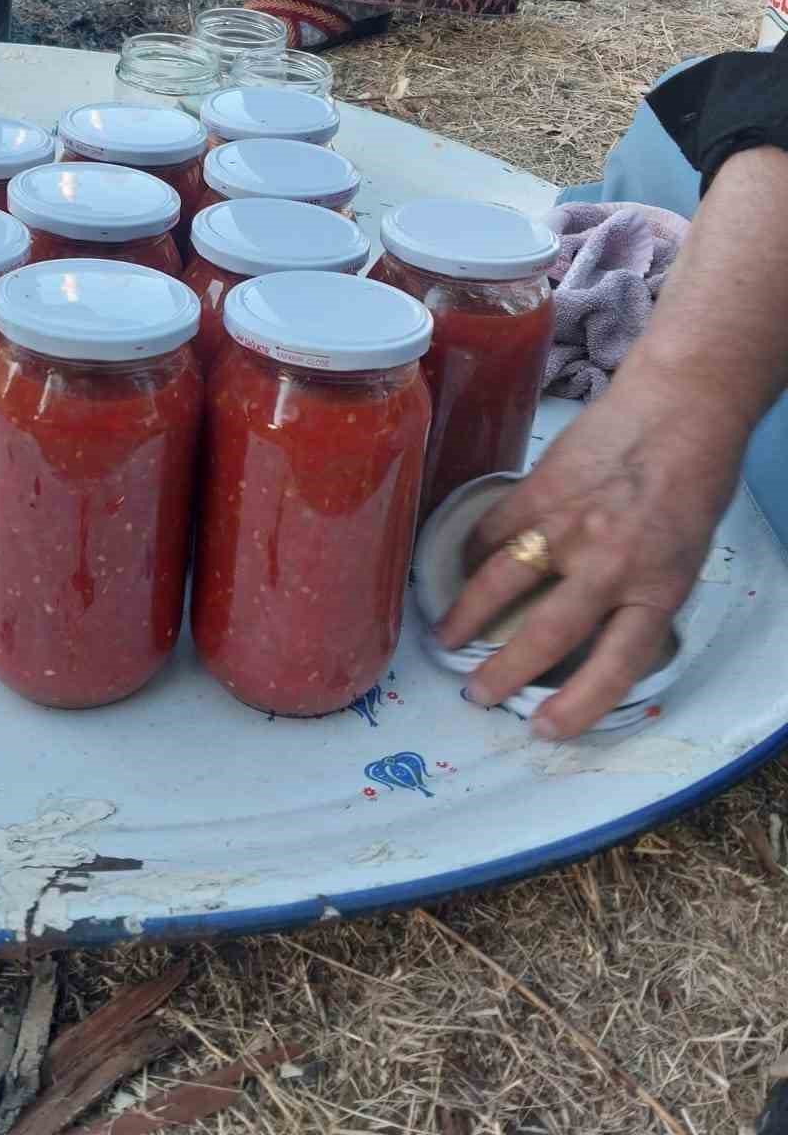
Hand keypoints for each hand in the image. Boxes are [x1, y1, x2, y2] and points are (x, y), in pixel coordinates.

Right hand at [436, 360, 746, 737]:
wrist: (681, 411)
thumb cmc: (693, 485)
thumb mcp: (684, 560)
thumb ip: (640, 599)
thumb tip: (595, 634)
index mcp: (657, 591)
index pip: (615, 667)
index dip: (577, 706)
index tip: (543, 727)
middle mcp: (610, 565)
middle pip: (546, 634)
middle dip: (503, 672)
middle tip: (476, 694)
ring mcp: (569, 525)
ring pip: (501, 583)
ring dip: (467, 617)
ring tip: (446, 639)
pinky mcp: (539, 489)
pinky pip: (493, 532)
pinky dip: (472, 555)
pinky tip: (462, 569)